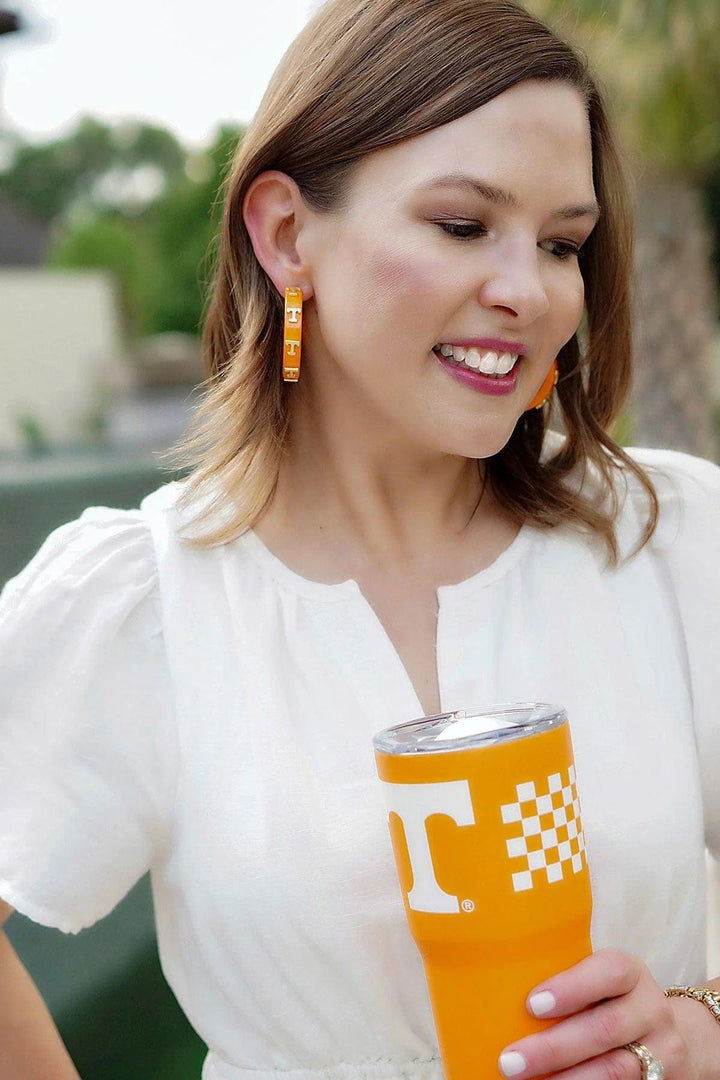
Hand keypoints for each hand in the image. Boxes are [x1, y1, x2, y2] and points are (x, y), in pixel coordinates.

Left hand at [498, 948, 711, 1078]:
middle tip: (510, 1061)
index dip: (571, 988)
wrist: (669, 1033)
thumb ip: (563, 984)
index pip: (608, 972)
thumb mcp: (598, 982)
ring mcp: (663, 1049)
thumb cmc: (609, 1001)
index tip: (531, 1005)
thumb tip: (491, 995)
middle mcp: (651, 1008)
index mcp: (630, 972)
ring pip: (614, 1070)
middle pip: (603, 1028)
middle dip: (553, 1048)